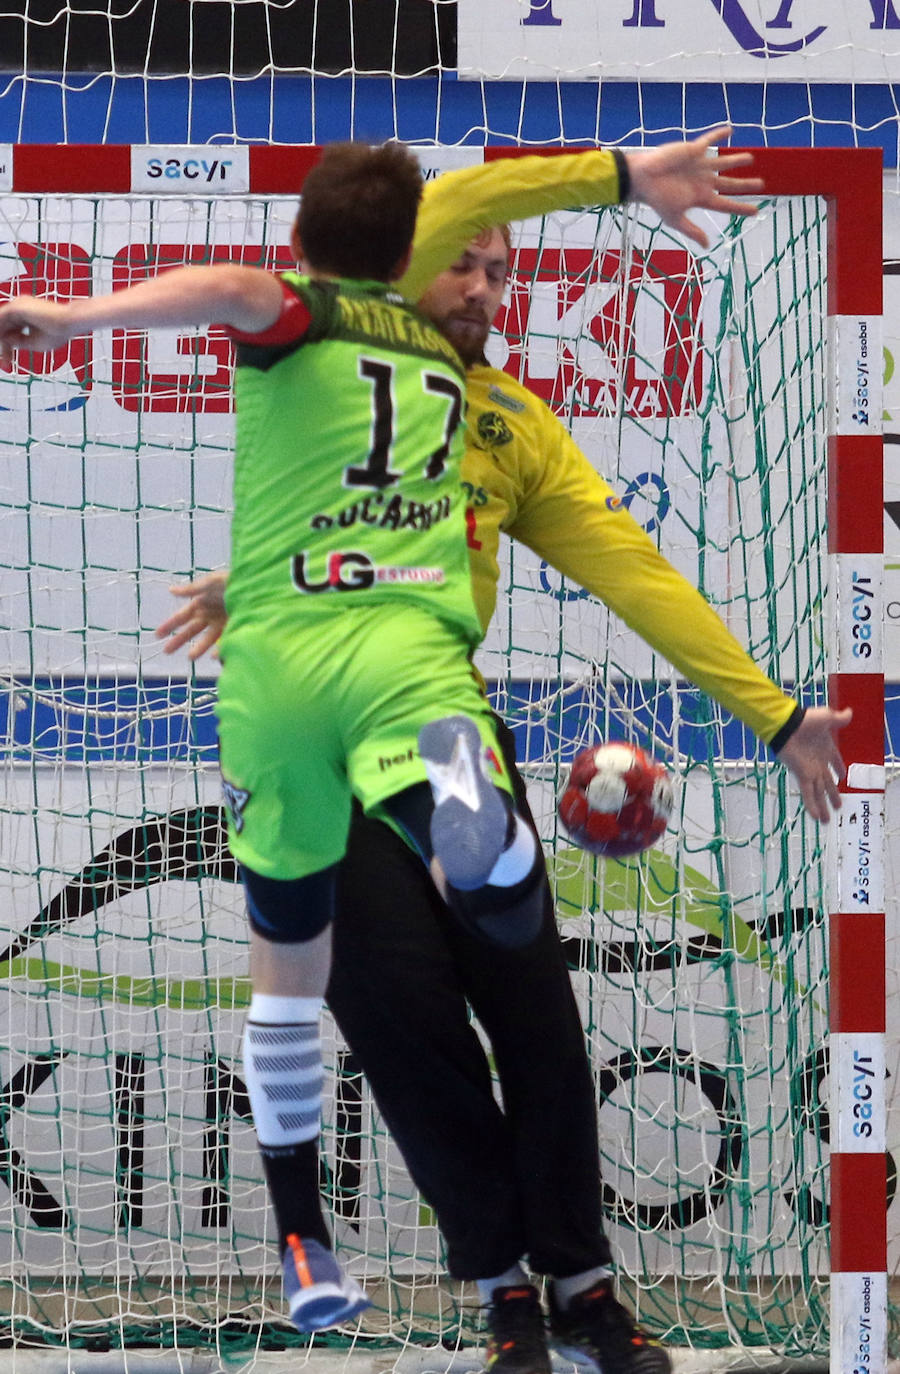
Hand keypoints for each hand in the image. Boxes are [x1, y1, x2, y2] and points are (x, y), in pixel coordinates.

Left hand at [0, 298, 75, 360]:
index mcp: (27, 316)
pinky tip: (1, 343)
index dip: (8, 347)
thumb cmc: (59, 331)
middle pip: (5, 328)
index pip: (12, 331)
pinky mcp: (16, 307)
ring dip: (1, 339)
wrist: (69, 322)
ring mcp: (18, 306)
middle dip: (3, 346)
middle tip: (5, 362)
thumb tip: (5, 341)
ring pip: (0, 323)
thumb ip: (19, 342)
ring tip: (2, 355)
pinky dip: (0, 331)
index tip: (8, 362)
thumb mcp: (35, 342)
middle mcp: (21, 308)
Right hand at [156, 571, 228, 660]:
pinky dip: (220, 649)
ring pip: (207, 638)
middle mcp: (210, 615)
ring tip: (190, 657)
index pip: (182, 616)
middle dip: (178, 640)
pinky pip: (225, 641)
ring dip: (198, 647)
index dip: (170, 625)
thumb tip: (170, 590)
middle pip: (191, 630)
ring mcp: (222, 623)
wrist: (259, 585)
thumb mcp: (212, 582)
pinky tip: (215, 655)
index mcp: (202, 603)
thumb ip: (192, 589)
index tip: (157, 635)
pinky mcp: (235, 628)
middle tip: (166, 651)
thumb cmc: (234, 580)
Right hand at [625, 125, 762, 248]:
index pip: (726, 204)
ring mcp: (699, 165)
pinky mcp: (693, 150)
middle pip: (729, 184)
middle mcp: (702, 181)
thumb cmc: (656, 199)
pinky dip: (719, 135)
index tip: (756, 211)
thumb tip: (707, 246)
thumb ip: (691, 231)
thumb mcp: (675, 219)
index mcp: (700, 197)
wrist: (644, 178)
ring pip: (724, 162)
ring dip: (737, 160)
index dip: (741, 208)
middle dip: (745, 185)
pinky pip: (709, 140)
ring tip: (750, 158)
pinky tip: (730, 130)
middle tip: (761, 185)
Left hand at [775, 706, 852, 822]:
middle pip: (827, 783)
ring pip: (818, 793)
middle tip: (838, 806)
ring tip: (827, 821)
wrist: (786, 725)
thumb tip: (850, 712)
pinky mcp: (801, 775)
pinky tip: (816, 817)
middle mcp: (818, 762)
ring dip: (823, 807)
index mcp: (825, 748)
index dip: (838, 768)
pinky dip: (811, 805)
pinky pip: (808, 793)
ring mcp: (809, 770)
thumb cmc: (805, 720)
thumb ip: (839, 719)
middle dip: (832, 795)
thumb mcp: (827, 717)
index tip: (842, 777)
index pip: (834, 762)